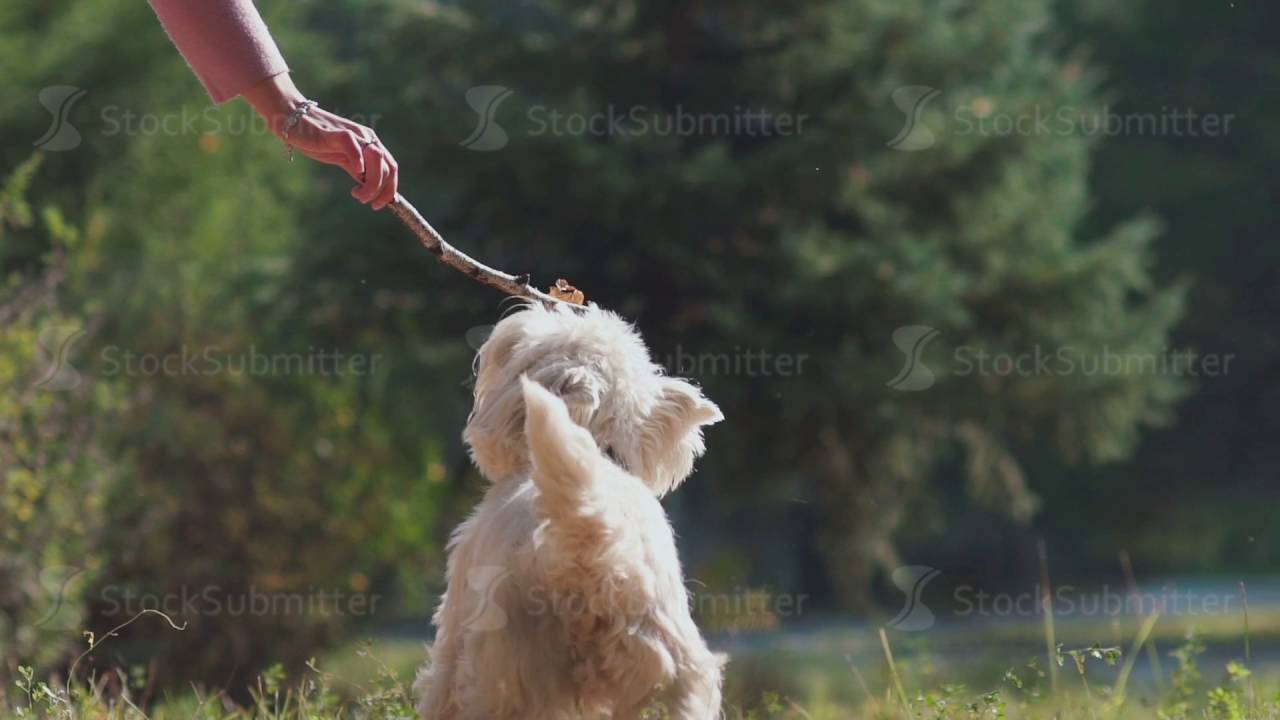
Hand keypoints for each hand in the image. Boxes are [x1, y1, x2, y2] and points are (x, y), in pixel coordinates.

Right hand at [243, 73, 398, 209]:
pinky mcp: (336, 134)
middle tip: (367, 203)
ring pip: (378, 159)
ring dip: (373, 183)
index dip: (390, 190)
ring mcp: (353, 134)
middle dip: (382, 191)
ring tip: (358, 194)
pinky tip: (355, 176)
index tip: (378, 205)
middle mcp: (366, 137)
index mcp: (370, 143)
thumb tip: (372, 190)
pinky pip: (355, 148)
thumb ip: (358, 171)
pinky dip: (359, 163)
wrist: (293, 119)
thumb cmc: (317, 141)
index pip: (391, 168)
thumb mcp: (342, 159)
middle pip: (388, 167)